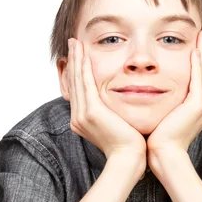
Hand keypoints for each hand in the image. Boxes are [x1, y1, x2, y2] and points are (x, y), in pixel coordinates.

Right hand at [67, 38, 145, 163]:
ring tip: (75, 43)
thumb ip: (112, 111)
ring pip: (77, 80)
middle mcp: (77, 116)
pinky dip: (84, 69)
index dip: (76, 70)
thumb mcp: (116, 123)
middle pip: (73, 82)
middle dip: (73, 60)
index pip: (77, 89)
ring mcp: (82, 115)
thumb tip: (117, 102)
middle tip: (73, 42)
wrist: (129, 158)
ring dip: (76, 59)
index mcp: (82, 119)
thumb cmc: (129, 144)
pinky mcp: (91, 112)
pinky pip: (86, 85)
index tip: (78, 54)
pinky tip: (84, 56)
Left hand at [147, 29, 201, 168]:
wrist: (163, 156)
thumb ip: (162, 104)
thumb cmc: (157, 141)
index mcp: (198, 108)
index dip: (200, 59)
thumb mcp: (162, 117)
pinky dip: (198, 62)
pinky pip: (199, 78)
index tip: (197, 43)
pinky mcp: (198, 106)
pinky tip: (195, 48)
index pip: (200, 78)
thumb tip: (147, 93)